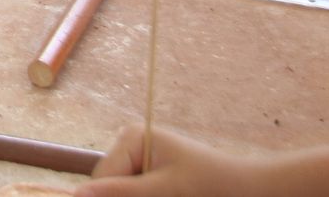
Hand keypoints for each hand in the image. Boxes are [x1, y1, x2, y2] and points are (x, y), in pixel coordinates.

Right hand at [76, 124, 266, 196]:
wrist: (251, 191)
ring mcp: (140, 163)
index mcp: (131, 138)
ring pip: (121, 194)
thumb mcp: (167, 190)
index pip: (102, 179)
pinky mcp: (150, 179)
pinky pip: (134, 194)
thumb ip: (123, 193)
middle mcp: (131, 146)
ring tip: (172, 195)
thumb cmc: (212, 184)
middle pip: (109, 188)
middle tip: (165, 196)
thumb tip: (77, 194)